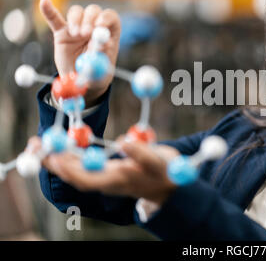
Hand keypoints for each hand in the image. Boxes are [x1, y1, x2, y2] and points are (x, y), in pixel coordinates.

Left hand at [29, 136, 178, 204]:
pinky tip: (57, 145)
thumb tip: (123, 143)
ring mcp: (104, 178)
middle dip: (53, 162)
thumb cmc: (165, 170)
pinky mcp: (103, 172)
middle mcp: (107, 182)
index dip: (70, 169)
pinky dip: (65, 156)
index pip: (89, 179)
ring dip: (55, 158)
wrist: (167, 184)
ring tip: (38, 142)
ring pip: (74, 172)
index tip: (55, 157)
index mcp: (120, 180)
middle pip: (74, 176)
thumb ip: (142, 153)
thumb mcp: (159, 161)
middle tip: (36, 144)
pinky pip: (79, 167)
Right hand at [39, 0, 120, 106]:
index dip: (106, 18)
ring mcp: (78, 27)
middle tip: (86, 33)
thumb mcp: (102, 70)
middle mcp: (95, 26)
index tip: (100, 26)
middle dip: (90, 20)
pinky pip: (55, 19)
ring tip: (75, 34)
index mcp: (110, 33)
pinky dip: (49, 11)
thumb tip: (103, 45)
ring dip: (76, 20)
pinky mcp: (62, 32)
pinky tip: (44, 2)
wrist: (81, 82)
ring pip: (77, 12)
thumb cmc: (97, 75)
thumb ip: (102, 58)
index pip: (111, 17)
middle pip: (94, 11)